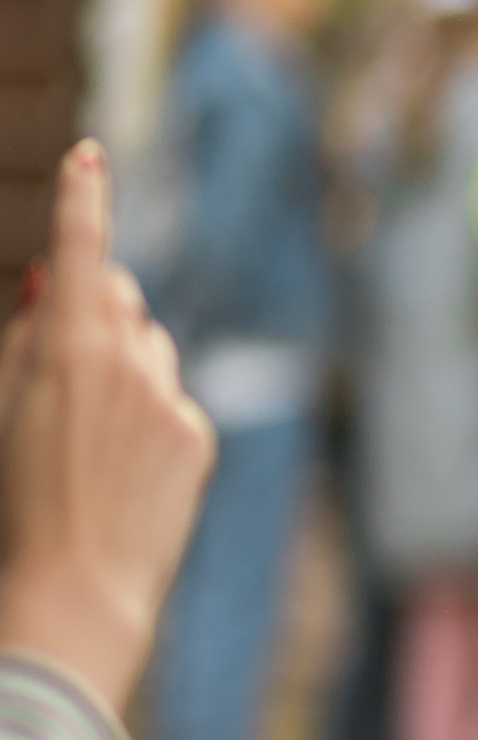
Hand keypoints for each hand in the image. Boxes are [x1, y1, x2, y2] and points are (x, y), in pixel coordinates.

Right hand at [0, 142, 215, 708]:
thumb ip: (27, 335)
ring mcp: (171, 398)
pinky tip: (119, 467)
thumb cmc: (13, 497)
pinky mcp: (198, 437)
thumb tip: (50, 282)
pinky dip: (147, 413)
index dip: (83, 197)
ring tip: (83, 429)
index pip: (80, 250)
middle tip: (59, 353)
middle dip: (92, 305)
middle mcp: (130, 361)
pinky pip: (170, 400)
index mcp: (69, 346)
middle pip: (118, 297)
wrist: (75, 585)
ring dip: (122, 360)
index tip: (91, 154)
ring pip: (148, 347)